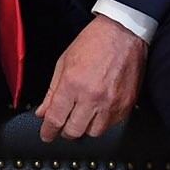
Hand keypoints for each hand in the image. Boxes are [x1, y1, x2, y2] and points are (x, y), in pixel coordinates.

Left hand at [35, 14, 146, 140]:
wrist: (123, 34)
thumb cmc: (93, 43)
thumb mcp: (63, 63)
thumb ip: (52, 91)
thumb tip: (42, 112)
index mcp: (73, 84)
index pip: (56, 118)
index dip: (48, 131)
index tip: (46, 135)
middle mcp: (93, 98)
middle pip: (74, 131)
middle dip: (65, 131)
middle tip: (62, 125)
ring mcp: (112, 104)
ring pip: (94, 132)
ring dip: (84, 128)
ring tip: (81, 117)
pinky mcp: (127, 106)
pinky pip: (111, 125)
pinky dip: (102, 122)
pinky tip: (97, 111)